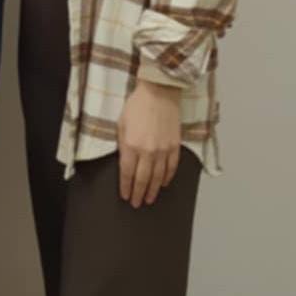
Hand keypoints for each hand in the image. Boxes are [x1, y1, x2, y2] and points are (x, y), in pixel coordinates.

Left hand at [117, 80, 182, 207]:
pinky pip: (171, 167)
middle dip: (139, 194)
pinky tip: (163, 184)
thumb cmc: (137, 106)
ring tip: (149, 199)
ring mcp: (163, 150)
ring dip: (153, 190)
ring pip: (157, 177)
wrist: (159, 92)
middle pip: (143, 179)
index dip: (126, 187)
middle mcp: (148, 151)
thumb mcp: (121, 124)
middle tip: (137, 203)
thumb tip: (124, 161)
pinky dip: (167, 178)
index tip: (125, 196)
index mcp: (131, 146)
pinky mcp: (174, 146)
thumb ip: (122, 145)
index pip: (127, 173)